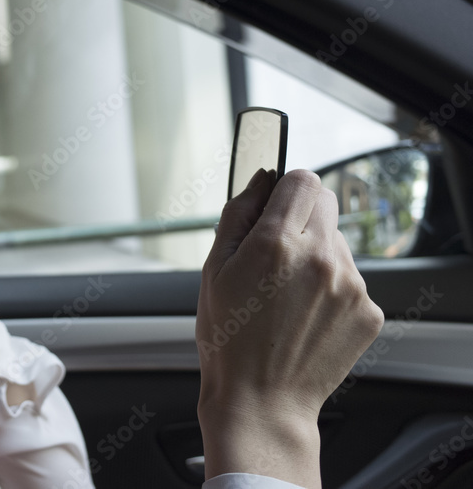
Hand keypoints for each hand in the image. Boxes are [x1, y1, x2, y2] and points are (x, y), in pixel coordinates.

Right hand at [196, 168, 383, 487]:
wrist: (261, 400)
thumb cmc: (229, 340)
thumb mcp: (213, 270)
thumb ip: (237, 215)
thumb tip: (260, 181)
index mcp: (276, 242)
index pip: (302, 180)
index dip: (285, 190)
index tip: (274, 207)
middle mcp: (321, 258)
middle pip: (325, 204)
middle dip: (301, 218)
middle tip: (276, 254)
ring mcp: (351, 285)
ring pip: (338, 243)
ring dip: (317, 255)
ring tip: (287, 295)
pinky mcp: (368, 310)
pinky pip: (351, 279)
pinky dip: (331, 289)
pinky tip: (306, 315)